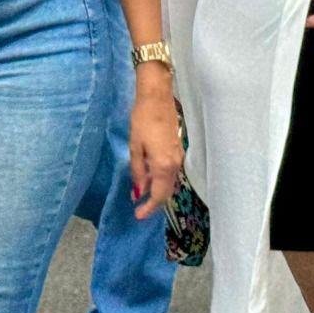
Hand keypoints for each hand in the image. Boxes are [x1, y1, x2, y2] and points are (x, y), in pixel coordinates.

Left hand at [127, 67, 182, 220]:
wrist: (157, 97)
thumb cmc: (143, 120)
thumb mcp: (135, 147)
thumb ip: (138, 171)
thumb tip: (138, 192)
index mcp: (164, 166)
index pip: (159, 195)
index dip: (149, 208)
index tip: (138, 215)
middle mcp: (174, 164)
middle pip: (167, 191)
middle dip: (154, 202)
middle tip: (139, 209)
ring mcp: (178, 156)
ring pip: (169, 182)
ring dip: (157, 190)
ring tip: (141, 194)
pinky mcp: (176, 149)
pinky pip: (169, 171)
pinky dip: (160, 179)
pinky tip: (148, 176)